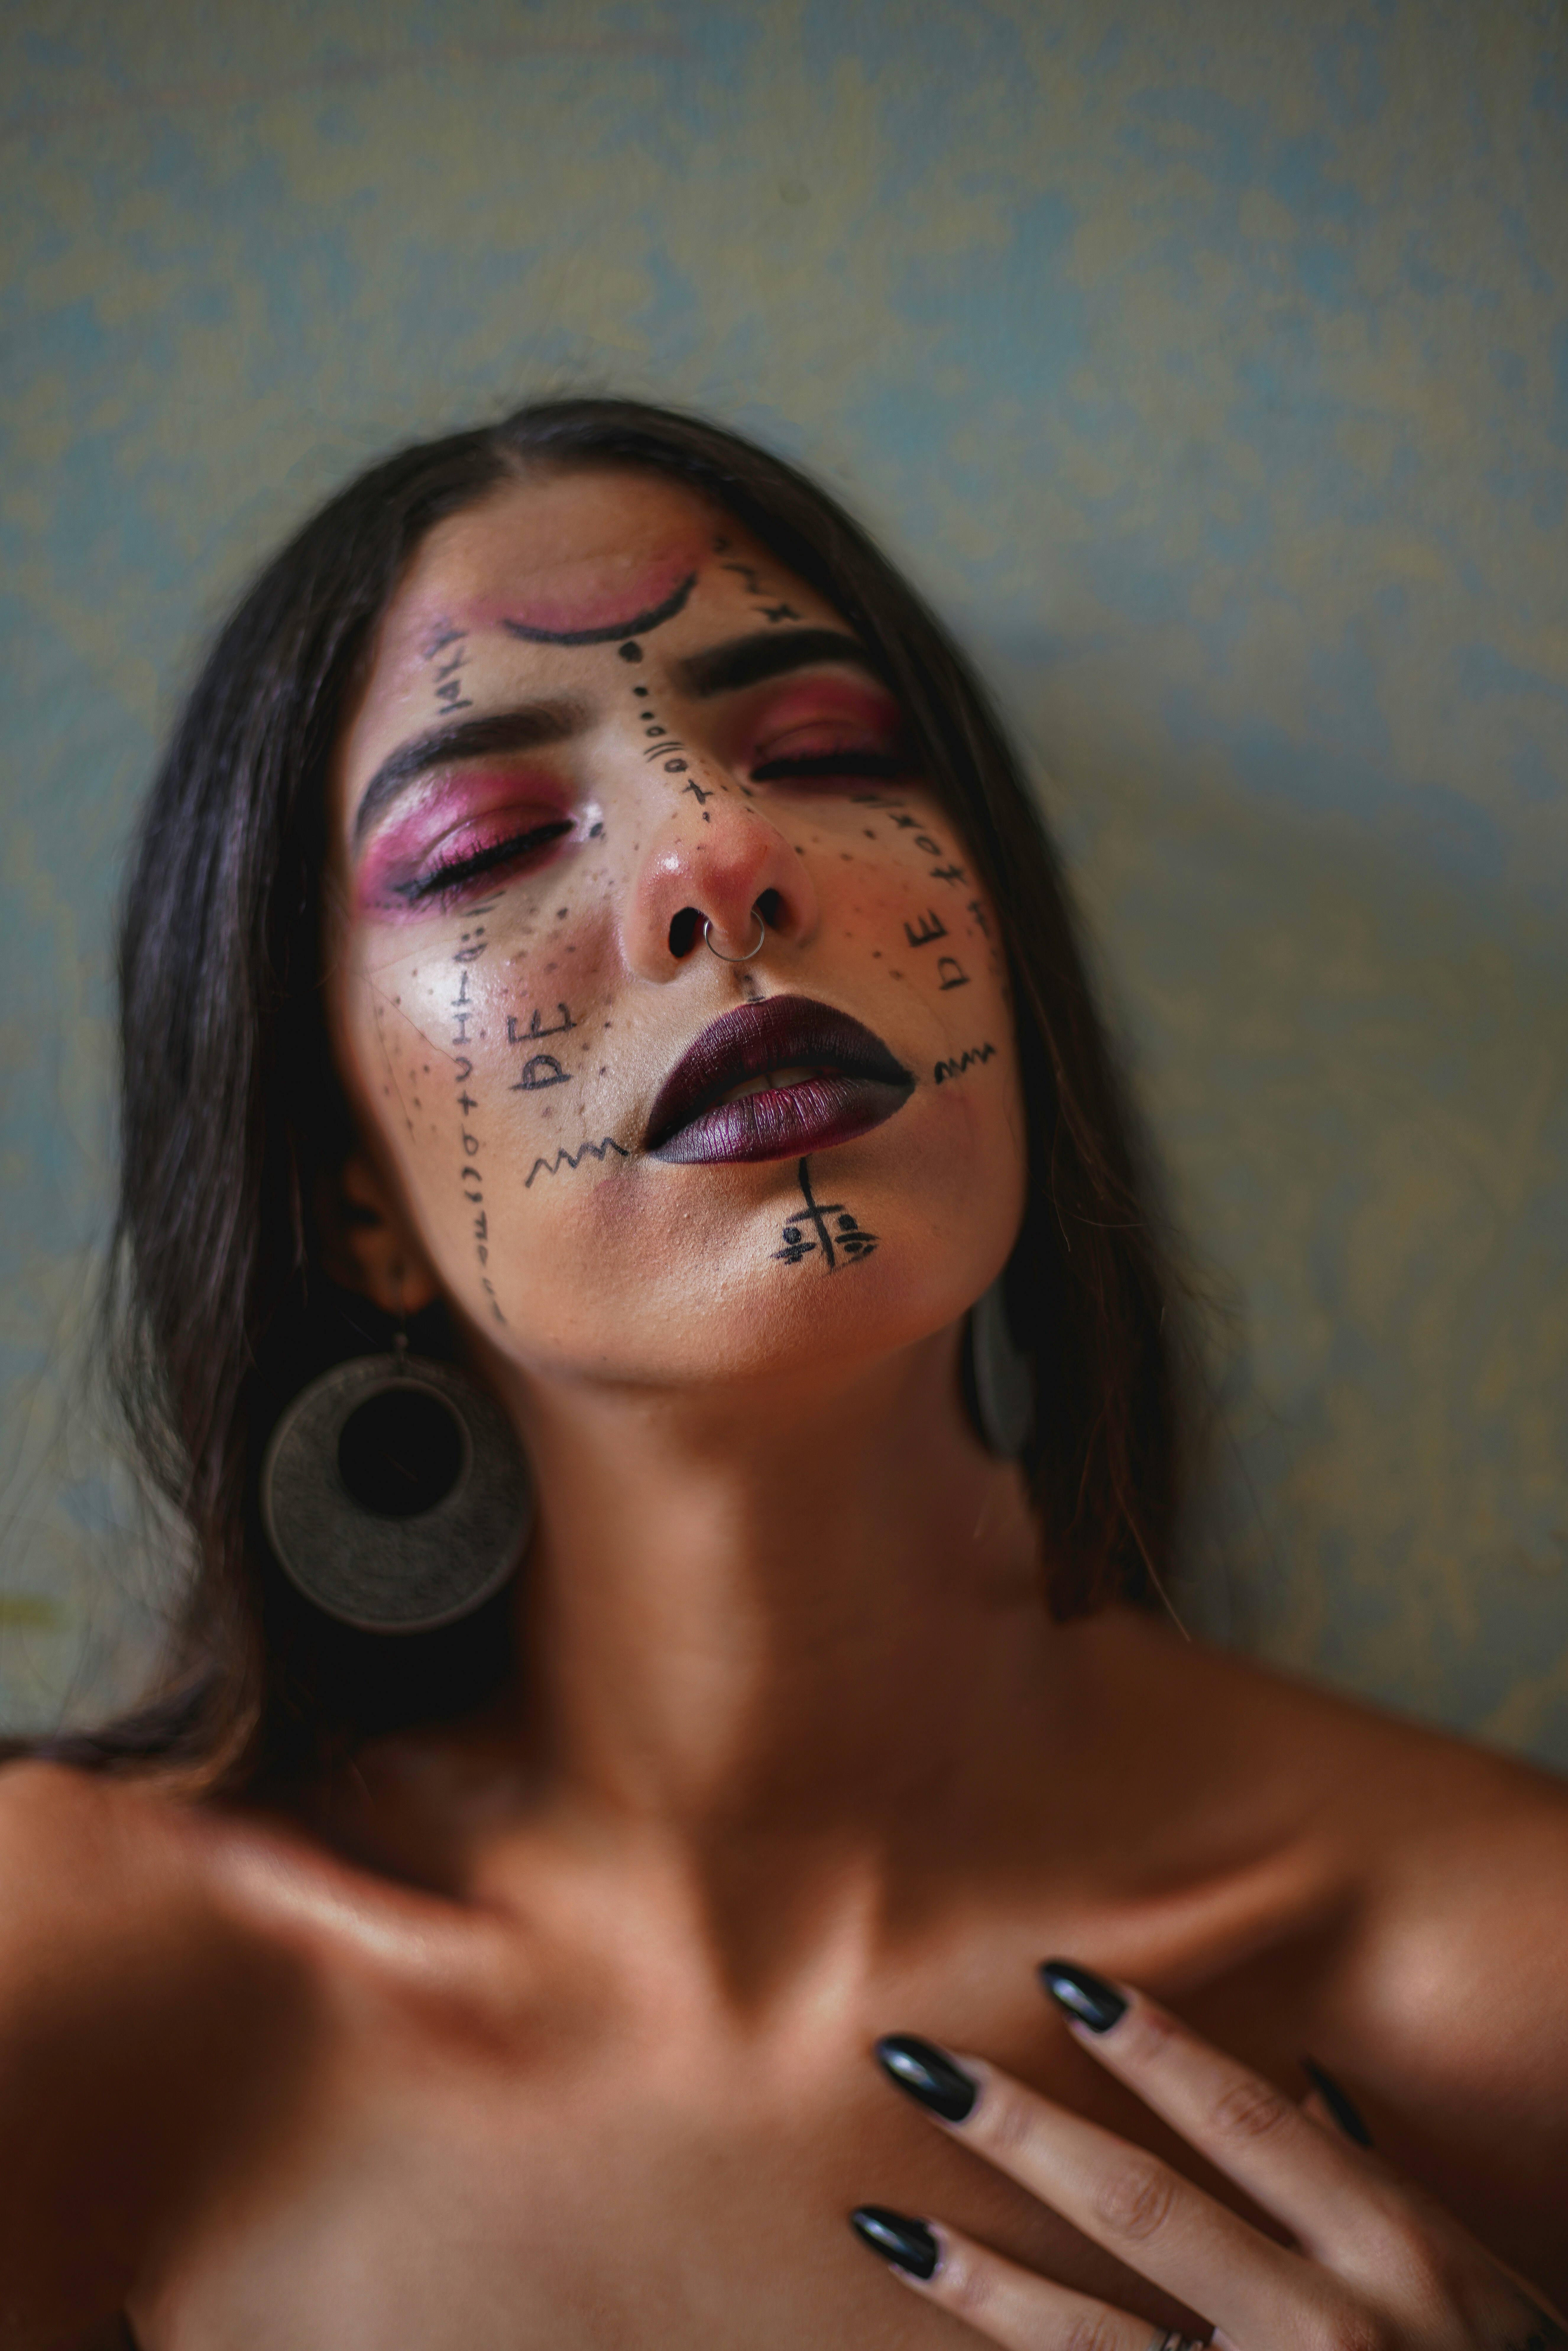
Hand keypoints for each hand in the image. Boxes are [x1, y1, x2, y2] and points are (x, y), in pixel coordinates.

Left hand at [850, 1962, 1564, 2348]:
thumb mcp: (1484, 2293)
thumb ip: (1384, 2194)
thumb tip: (1304, 2086)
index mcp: (1398, 2263)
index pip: (1247, 2124)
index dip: (1152, 2045)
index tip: (1060, 1977)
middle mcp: (1330, 2334)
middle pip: (1143, 2210)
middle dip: (1019, 2130)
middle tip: (913, 2062)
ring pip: (1093, 2340)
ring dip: (978, 2280)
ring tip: (881, 2224)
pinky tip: (937, 2336)